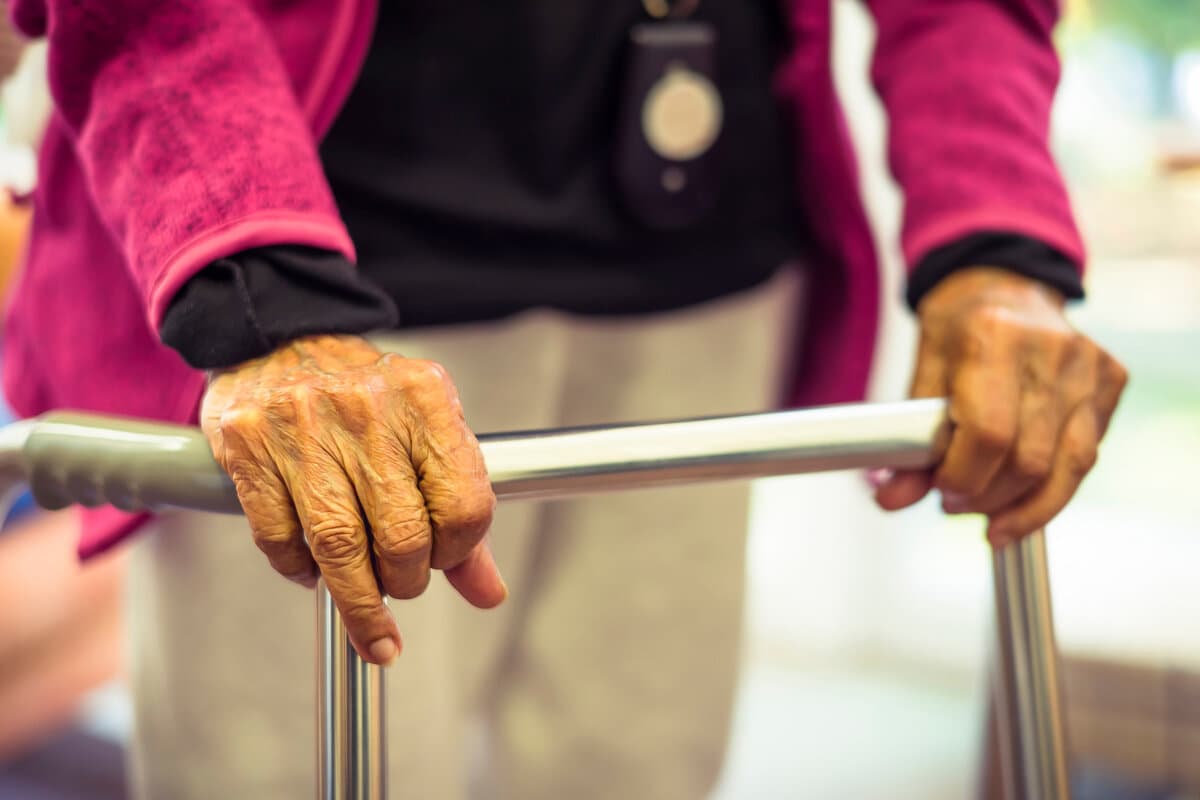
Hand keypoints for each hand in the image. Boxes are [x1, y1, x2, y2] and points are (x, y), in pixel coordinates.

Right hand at [200, 334, 504, 664]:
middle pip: (401, 536)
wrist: (278, 336)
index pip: (464, 505)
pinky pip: (280, 539)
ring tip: (368, 614)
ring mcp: (303, 425)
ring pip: (339, 547)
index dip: (458, 551)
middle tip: (401, 582)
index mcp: (425, 399)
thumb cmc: (363, 396)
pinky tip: (313, 569)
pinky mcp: (249, 444)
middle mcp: (367, 409)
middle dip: (405, 581)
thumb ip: (459, 511)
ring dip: (358, 599)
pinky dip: (300, 571)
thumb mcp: (425, 432)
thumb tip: (487, 593)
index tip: (444, 558)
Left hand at [874, 267, 1127, 546]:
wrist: (1003, 284)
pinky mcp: (1110, 381)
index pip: (988, 434)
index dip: (962, 477)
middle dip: (987, 497)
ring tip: (989, 518)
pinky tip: (1022, 498)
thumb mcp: (922, 374)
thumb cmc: (957, 329)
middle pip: (1028, 460)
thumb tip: (892, 498)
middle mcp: (1050, 350)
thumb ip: (909, 440)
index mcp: (993, 337)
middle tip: (955, 502)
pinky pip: (1085, 455)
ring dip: (1024, 507)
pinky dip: (1053, 488)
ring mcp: (1088, 366)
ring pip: (1067, 468)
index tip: (940, 490)